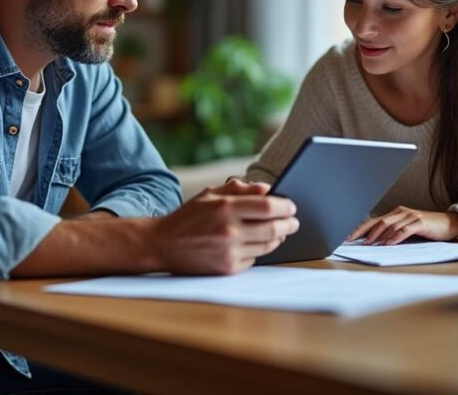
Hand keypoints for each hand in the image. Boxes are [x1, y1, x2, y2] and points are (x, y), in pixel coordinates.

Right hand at [155, 179, 298, 274]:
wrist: (163, 244)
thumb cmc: (189, 216)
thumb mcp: (210, 194)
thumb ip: (239, 189)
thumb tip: (268, 190)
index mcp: (225, 208)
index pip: (268, 207)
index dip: (285, 206)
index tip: (292, 206)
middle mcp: (229, 230)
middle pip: (274, 228)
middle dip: (289, 224)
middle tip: (294, 221)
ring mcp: (229, 252)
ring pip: (268, 245)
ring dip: (279, 238)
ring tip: (281, 232)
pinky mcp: (227, 268)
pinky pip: (255, 258)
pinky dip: (260, 250)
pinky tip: (259, 243)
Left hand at [348, 207, 457, 244]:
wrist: (450, 224)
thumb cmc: (427, 229)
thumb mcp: (408, 229)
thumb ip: (394, 232)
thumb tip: (375, 243)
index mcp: (396, 213)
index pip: (374, 221)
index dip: (360, 228)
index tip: (348, 237)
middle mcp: (401, 212)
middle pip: (378, 222)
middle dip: (364, 232)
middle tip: (353, 241)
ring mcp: (411, 216)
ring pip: (389, 225)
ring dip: (377, 236)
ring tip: (369, 244)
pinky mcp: (420, 222)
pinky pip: (404, 230)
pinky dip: (394, 237)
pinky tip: (388, 244)